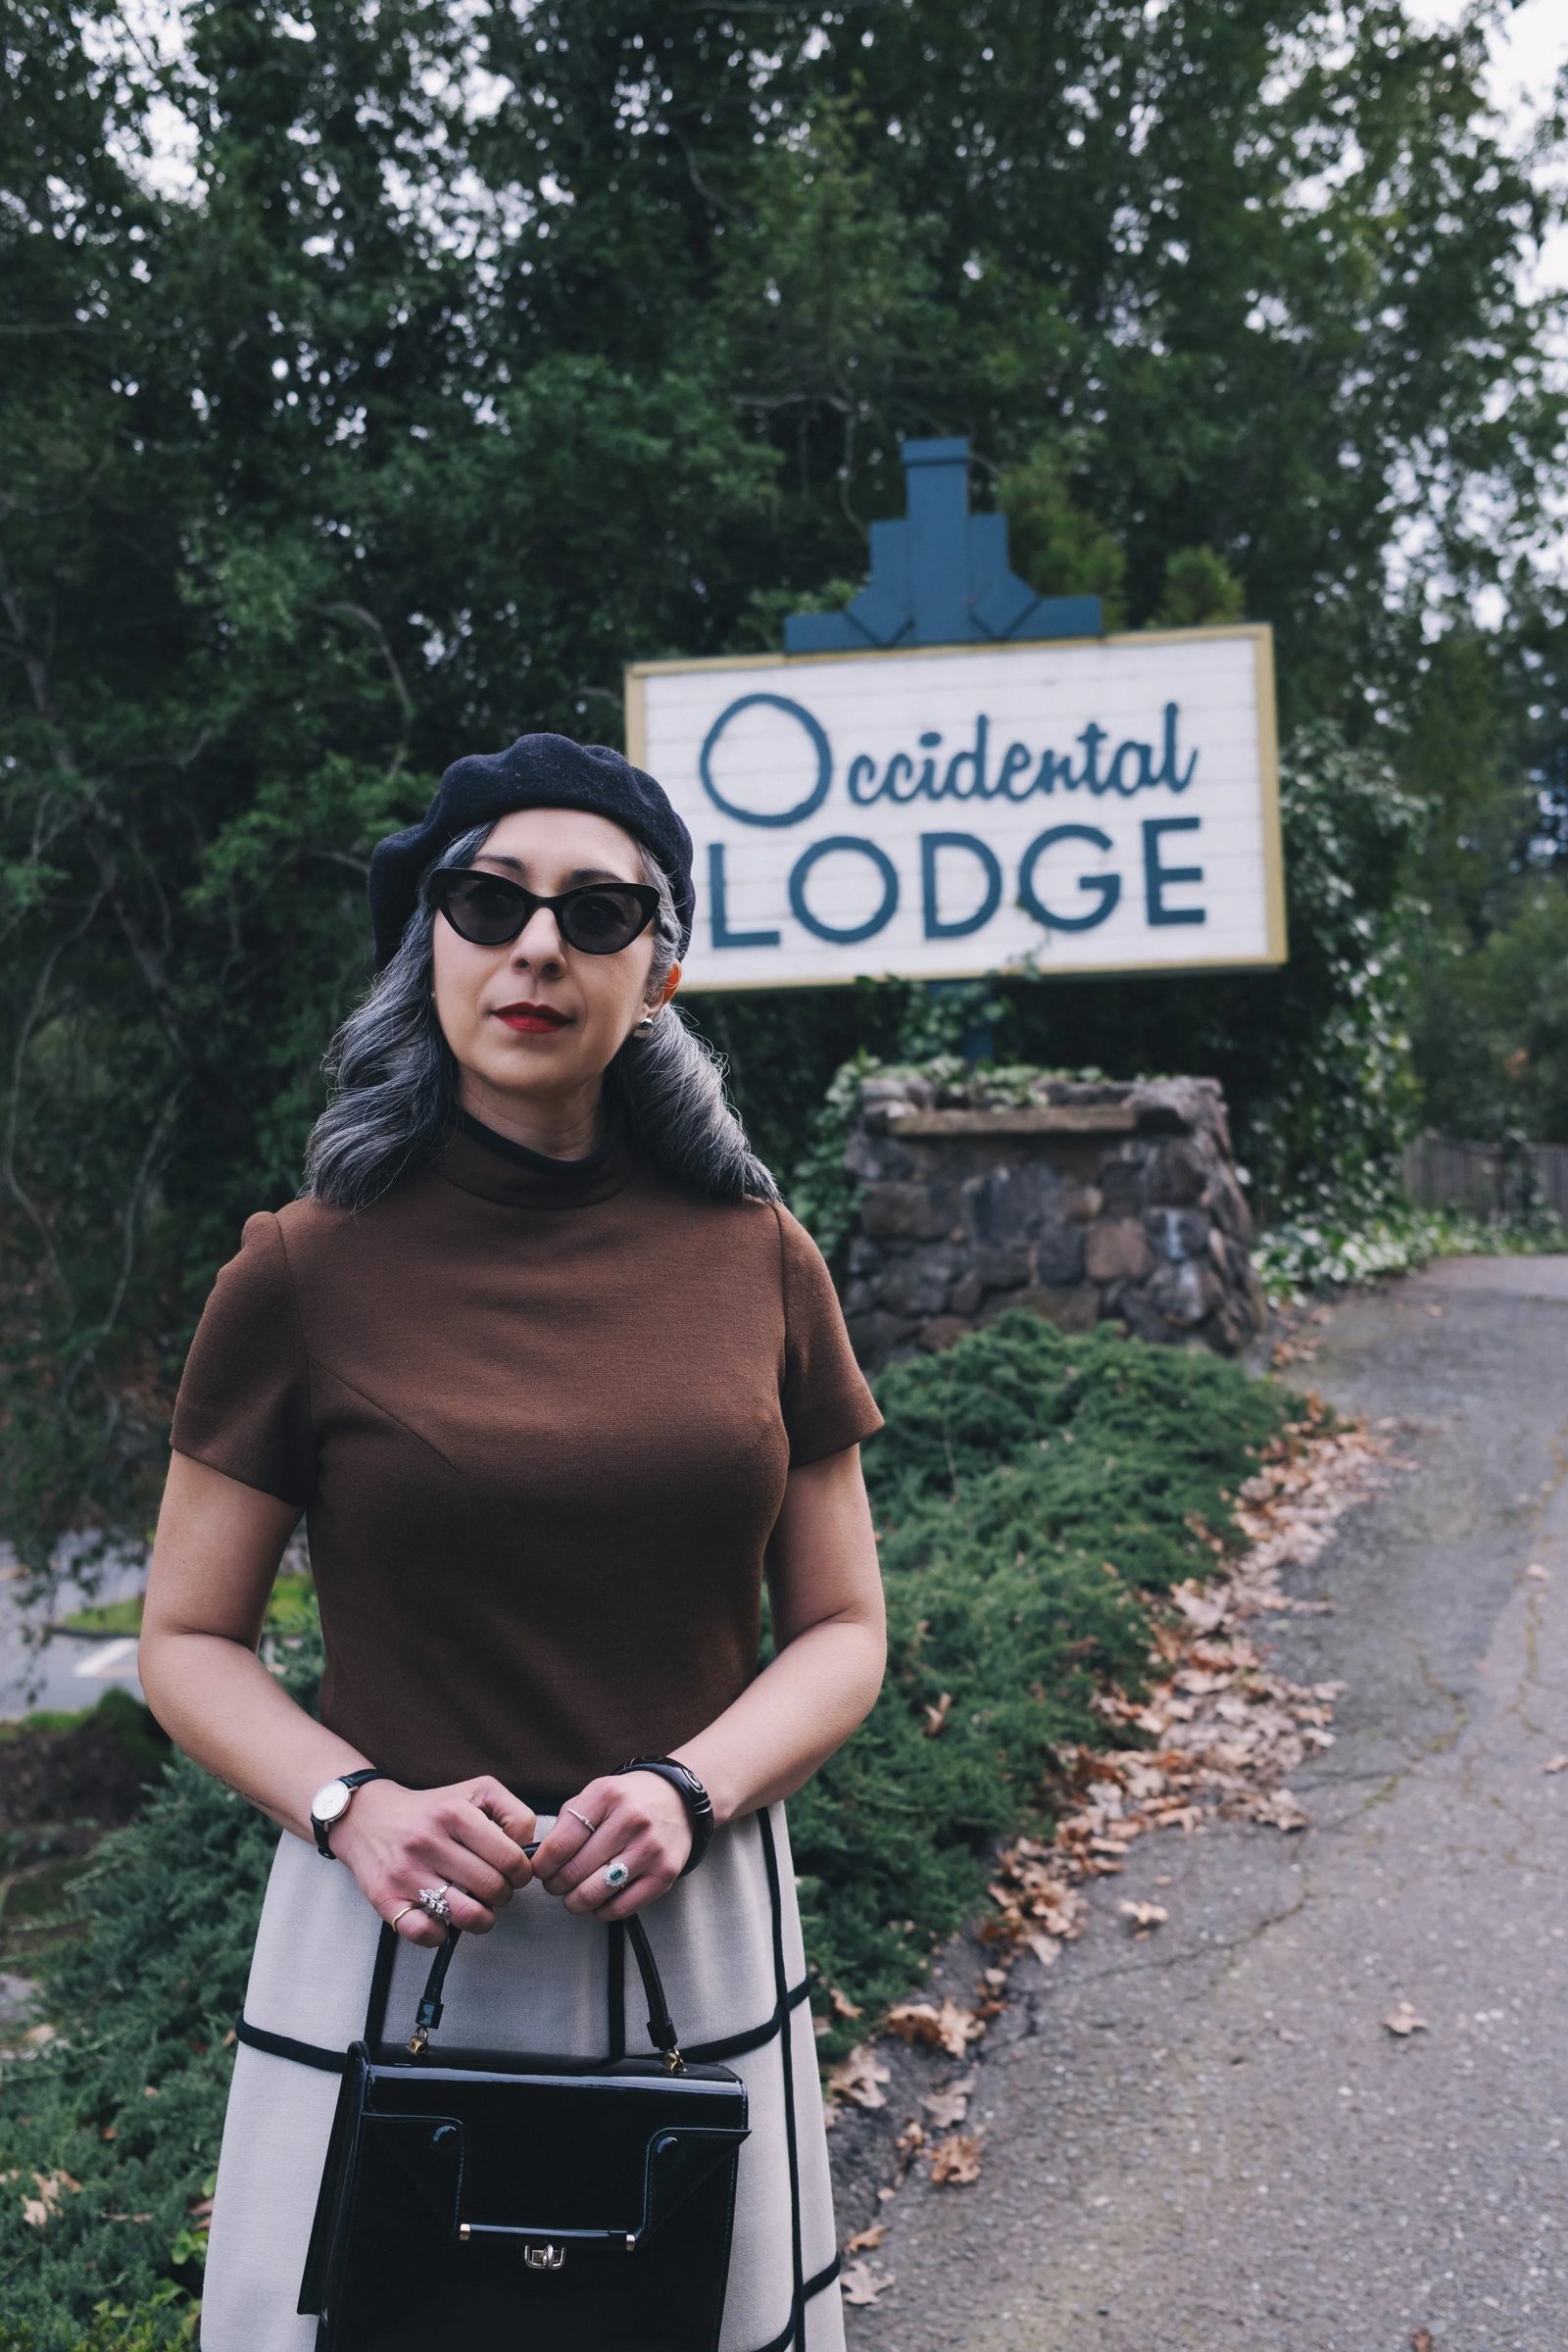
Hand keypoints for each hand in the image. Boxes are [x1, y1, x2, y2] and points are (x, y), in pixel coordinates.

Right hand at [329, 1775, 536, 1947]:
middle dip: (504, 1895)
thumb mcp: (476, 1792)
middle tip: (496, 1889)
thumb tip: (529, 1849)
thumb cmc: (432, 1808)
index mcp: (453, 1813)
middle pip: (492, 1888)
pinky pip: (427, 1934)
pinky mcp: (386, 1899)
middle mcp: (428, 1841)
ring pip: (465, 1915)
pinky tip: (444, 1918)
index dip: (523, 1872)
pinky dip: (442, 1934)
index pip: (510, 1858)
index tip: (515, 1873)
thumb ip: (513, 1813)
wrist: (367, 1817)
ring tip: (478, 1907)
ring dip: (481, 1918)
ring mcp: (405, 1872)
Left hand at [531, 1772, 692, 1921]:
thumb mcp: (596, 1794)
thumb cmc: (630, 1800)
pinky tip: (599, 1899)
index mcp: (606, 1797)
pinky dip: (602, 1910)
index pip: (561, 1843)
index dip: (543, 1865)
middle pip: (575, 1871)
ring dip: (575, 1902)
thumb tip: (541, 1859)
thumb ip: (568, 1822)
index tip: (539, 1870)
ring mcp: (649, 1849)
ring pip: (595, 1893)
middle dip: (555, 1885)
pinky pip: (621, 1908)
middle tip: (554, 1884)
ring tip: (573, 1895)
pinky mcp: (663, 1874)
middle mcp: (630, 1821)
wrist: (678, 1799)